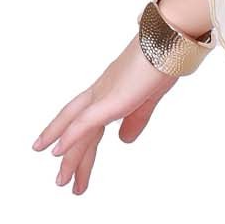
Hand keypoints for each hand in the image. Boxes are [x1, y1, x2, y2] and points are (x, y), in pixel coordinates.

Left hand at [32, 35, 179, 195]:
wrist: (169, 40)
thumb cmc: (163, 61)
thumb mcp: (149, 98)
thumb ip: (136, 119)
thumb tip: (124, 140)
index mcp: (109, 92)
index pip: (87, 122)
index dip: (74, 139)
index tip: (60, 157)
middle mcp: (100, 94)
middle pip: (79, 131)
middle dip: (73, 159)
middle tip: (64, 182)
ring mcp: (102, 96)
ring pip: (78, 131)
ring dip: (71, 158)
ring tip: (62, 182)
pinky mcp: (110, 100)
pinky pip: (84, 123)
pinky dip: (69, 138)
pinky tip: (56, 154)